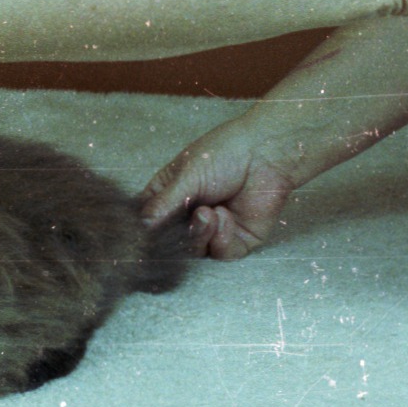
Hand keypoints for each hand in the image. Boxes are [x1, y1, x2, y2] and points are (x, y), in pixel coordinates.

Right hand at [139, 114, 298, 259]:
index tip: (145, 236)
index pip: (149, 223)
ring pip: (195, 251)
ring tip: (209, 212)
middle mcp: (188, 216)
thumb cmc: (223, 153)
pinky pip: (221, 253)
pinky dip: (222, 238)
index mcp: (169, 197)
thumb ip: (162, 205)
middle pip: (171, 243)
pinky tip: (226, 215)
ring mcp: (213, 230)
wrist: (266, 153)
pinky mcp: (238, 241)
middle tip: (192, 214)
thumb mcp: (184, 177)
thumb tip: (141, 228)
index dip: (147, 232)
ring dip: (200, 234)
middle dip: (180, 233)